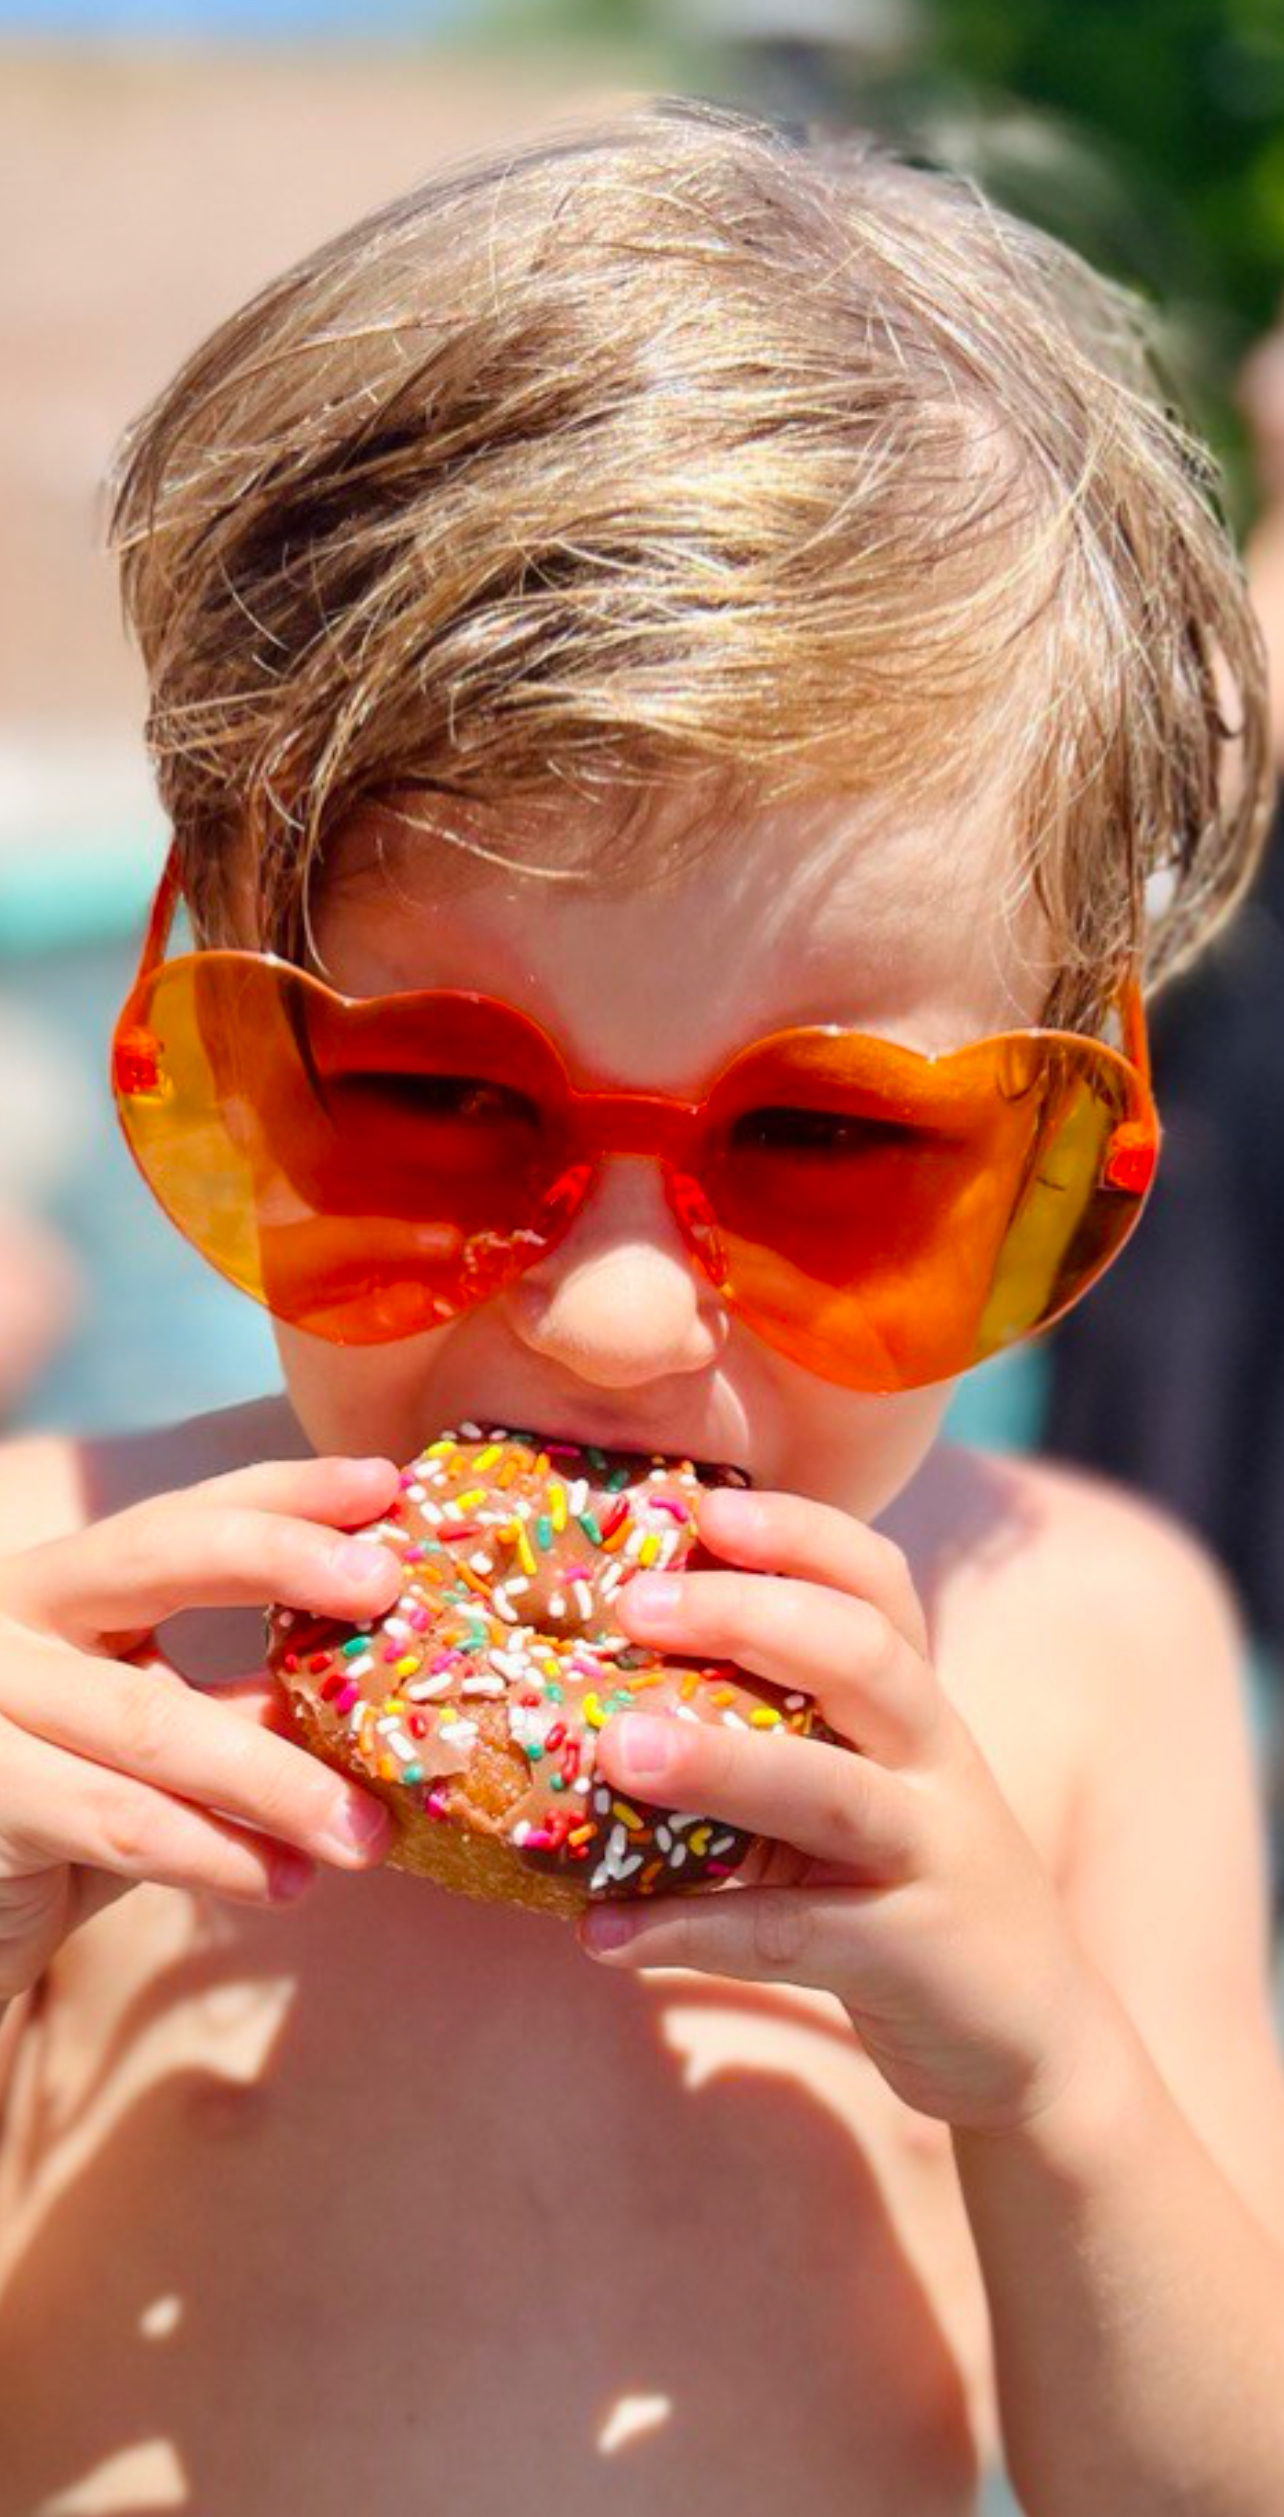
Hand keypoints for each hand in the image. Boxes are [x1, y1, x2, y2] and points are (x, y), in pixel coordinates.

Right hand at [0, 1455, 405, 2001]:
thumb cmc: (72, 1812)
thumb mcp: (167, 1741)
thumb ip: (247, 1702)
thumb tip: (391, 1678)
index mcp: (67, 1583)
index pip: (186, 1515)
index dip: (286, 1493)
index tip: (382, 1484)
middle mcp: (16, 1614)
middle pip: (158, 1557)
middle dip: (281, 1558)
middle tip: (387, 1585)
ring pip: (157, 1722)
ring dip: (279, 1779)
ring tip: (368, 1828)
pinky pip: (122, 1821)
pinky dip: (217, 1854)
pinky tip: (288, 1882)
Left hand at [579, 1484, 1106, 2136]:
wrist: (1032, 2033)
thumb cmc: (906, 1885)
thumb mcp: (865, 1786)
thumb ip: (780, 1730)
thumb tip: (609, 1680)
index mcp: (918, 1706)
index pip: (878, 1586)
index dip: (800, 1537)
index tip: (707, 1509)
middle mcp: (936, 1763)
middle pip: (861, 1658)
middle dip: (747, 1617)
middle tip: (632, 1606)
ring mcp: (930, 1858)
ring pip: (831, 1791)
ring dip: (718, 1765)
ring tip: (613, 1751)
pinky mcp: (910, 1956)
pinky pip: (792, 1935)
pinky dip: (692, 1931)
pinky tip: (601, 1930)